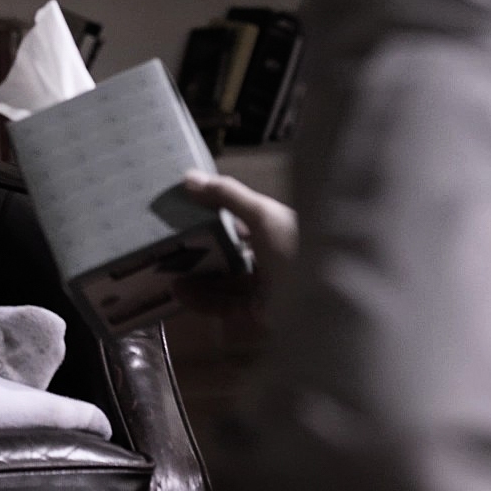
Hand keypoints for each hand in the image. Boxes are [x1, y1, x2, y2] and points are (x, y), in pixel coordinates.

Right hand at [176, 170, 297, 318]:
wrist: (323, 303)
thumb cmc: (295, 248)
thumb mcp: (262, 214)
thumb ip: (227, 196)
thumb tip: (188, 177)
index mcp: (279, 229)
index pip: (243, 218)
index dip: (215, 215)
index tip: (183, 213)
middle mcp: (274, 257)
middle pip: (232, 252)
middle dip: (201, 250)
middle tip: (170, 247)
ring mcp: (266, 287)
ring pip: (225, 281)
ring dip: (197, 278)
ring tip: (168, 274)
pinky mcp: (258, 313)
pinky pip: (225, 304)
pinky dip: (202, 299)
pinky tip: (181, 293)